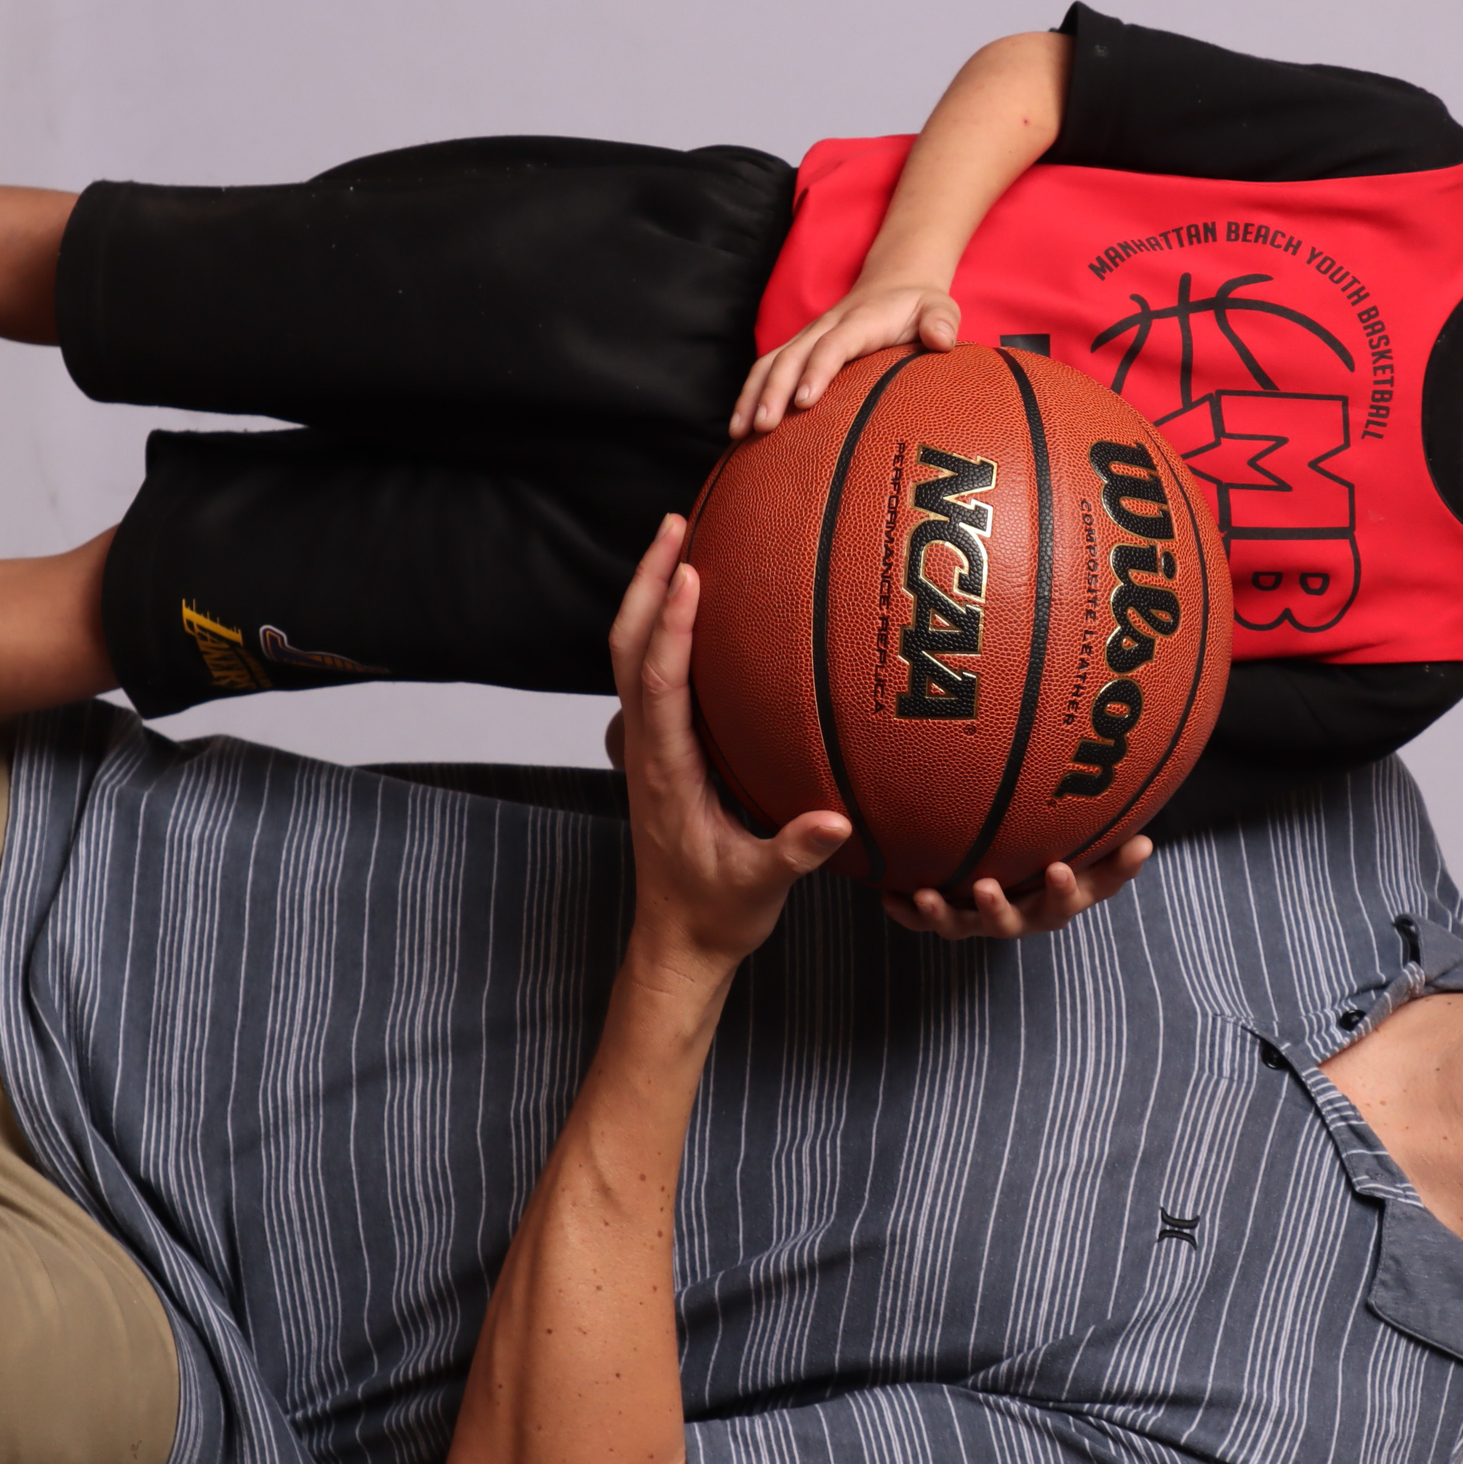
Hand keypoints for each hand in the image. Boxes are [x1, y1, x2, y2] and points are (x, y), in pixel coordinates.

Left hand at [608, 516, 849, 975]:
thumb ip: (793, 852)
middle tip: (677, 523)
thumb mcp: (759, 887)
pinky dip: (666, 626)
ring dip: (650, 594)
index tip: (688, 573)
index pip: (658, 684)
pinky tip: (705, 605)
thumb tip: (835, 822)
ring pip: (633, 653)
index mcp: (664, 772)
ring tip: (684, 540)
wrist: (677, 940)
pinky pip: (653, 671)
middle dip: (646, 581)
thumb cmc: (716, 913)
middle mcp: (644, 748)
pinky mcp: (657, 747)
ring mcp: (644, 745)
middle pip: (628, 646)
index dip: (670, 626)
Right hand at [730, 278, 961, 439]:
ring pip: (771, 363)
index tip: (805, 401)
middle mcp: (826, 328)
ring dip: (752, 395)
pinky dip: (750, 394)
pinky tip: (740, 427)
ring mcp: (808, 338)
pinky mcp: (800, 349)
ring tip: (738, 432)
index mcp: (859, 322)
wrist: (893, 283)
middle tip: (762, 427)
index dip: (818, 370)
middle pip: (791, 357)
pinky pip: (768, 369)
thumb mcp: (939, 307)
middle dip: (773, 391)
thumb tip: (940, 340)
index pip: (833, 346)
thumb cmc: (918, 306)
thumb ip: (941, 321)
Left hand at [878, 837, 1154, 941]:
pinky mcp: (948, 914)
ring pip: (962, 927)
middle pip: (1010, 923)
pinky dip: (907, 910)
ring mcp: (981, 919)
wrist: (1015, 876)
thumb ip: (1114, 855)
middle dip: (996, 909)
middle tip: (985, 888)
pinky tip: (887, 896)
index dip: (1068, 888)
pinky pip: (925, 918)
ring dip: (944, 915)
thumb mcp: (1089, 855)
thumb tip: (1147, 841)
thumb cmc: (1058, 854)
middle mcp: (1019, 915)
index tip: (1061, 868)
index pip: (1070, 898)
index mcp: (1055, 901)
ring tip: (929, 896)